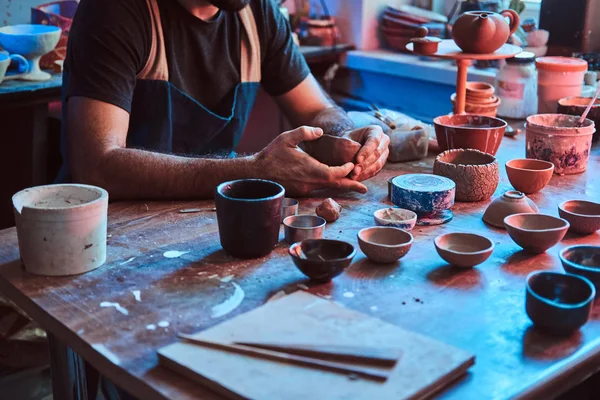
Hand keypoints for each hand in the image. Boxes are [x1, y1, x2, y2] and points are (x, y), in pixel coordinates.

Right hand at [253, 126, 367, 195]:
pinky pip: (318, 190)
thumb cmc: (272, 155)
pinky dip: (329, 187)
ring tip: (354, 186)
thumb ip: (305, 132)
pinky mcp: (301, 192)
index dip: (346, 170)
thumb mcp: (287, 137)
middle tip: (364, 188)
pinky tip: (335, 184)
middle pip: (335, 185)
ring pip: (328, 188)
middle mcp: (310, 182)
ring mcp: (305, 189)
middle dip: (351, 185)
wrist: (257, 174)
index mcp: (310, 169)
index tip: (353, 164)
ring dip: (341, 186)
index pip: (335, 172)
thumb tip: (320, 131)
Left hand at [341, 126, 389, 180]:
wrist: (347, 146)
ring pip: (378, 164)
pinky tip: (357, 178)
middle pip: (377, 154)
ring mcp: (384, 153)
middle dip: (365, 164)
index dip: (366, 151)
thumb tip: (357, 160)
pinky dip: (366, 175)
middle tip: (354, 171)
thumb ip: (350, 146)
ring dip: (365, 172)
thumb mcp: (345, 139)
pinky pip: (375, 171)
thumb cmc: (345, 140)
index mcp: (376, 131)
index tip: (357, 160)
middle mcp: (383, 141)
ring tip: (354, 176)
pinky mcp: (381, 163)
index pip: (374, 141)